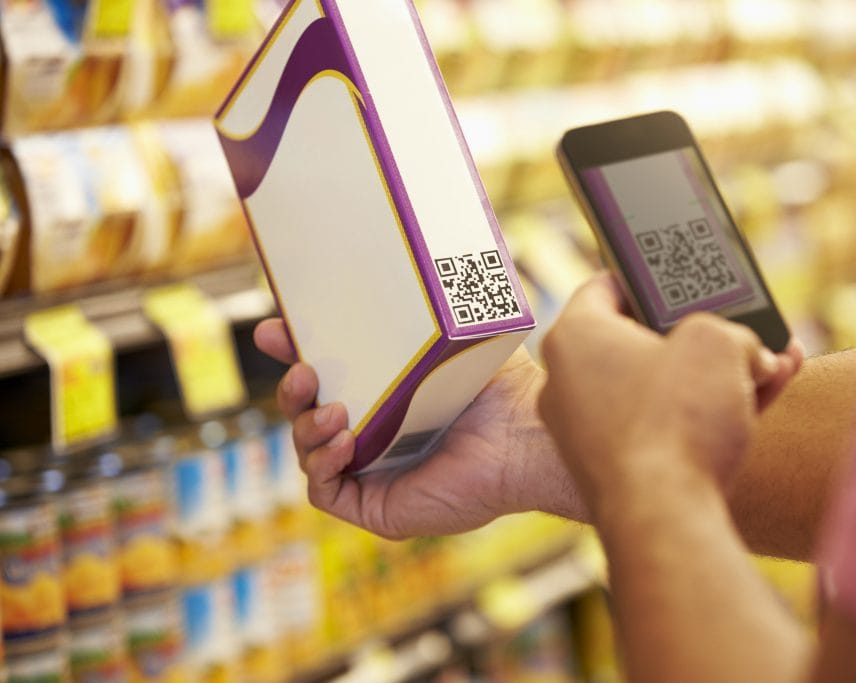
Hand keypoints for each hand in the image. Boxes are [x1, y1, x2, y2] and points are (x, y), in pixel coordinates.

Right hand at [254, 319, 582, 538]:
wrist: (527, 436)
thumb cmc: (500, 386)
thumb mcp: (450, 335)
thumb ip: (419, 304)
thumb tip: (408, 251)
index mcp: (385, 397)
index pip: (328, 378)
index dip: (295, 355)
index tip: (276, 329)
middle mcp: (376, 436)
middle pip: (308, 415)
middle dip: (291, 392)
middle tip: (301, 371)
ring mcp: (374, 473)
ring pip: (310, 453)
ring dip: (306, 429)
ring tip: (333, 411)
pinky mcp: (378, 508)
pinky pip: (326, 493)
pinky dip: (322, 467)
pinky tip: (343, 442)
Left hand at [538, 274, 801, 512]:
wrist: (664, 517)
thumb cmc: (678, 417)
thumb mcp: (720, 342)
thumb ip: (732, 331)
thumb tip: (748, 355)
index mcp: (574, 337)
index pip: (608, 285)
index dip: (654, 277)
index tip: (684, 280)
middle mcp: (567, 384)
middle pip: (641, 343)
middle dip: (703, 337)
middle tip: (743, 330)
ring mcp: (585, 433)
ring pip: (659, 389)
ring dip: (715, 378)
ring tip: (773, 366)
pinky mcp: (610, 472)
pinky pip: (660, 429)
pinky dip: (700, 417)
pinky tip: (757, 404)